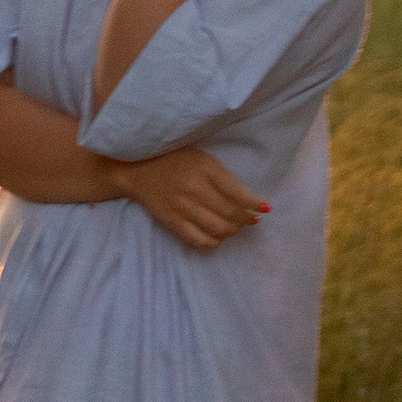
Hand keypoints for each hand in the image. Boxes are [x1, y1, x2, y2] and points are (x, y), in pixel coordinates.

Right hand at [118, 146, 267, 253]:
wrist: (137, 168)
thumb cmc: (174, 159)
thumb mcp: (201, 158)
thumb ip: (223, 176)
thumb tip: (248, 200)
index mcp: (205, 168)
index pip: (238, 193)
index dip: (255, 204)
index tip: (265, 208)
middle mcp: (195, 188)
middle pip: (231, 213)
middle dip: (246, 219)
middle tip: (250, 219)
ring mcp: (182, 207)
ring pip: (218, 228)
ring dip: (233, 231)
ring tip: (236, 227)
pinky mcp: (172, 221)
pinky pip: (199, 240)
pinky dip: (214, 242)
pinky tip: (218, 237)